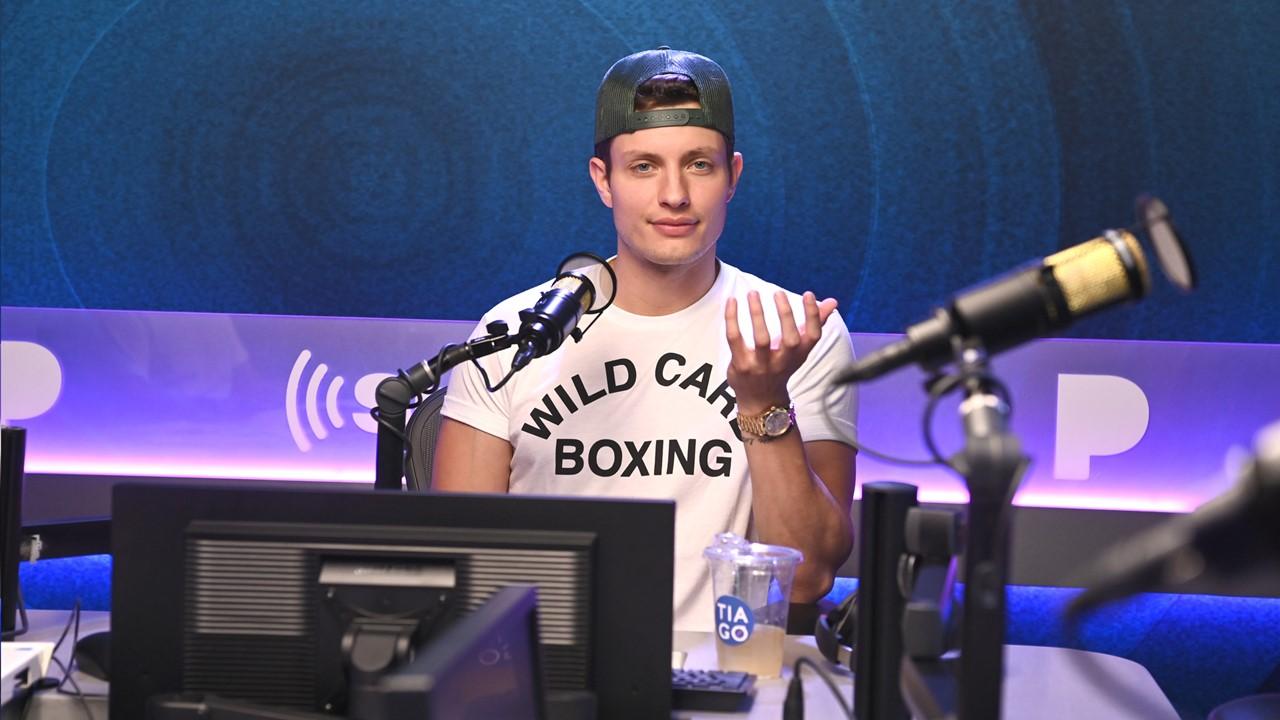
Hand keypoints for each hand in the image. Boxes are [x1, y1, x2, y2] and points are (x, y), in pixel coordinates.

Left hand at [724, 290, 837, 413]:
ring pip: (762, 339)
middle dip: (786, 314)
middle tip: (778, 292)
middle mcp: (783, 362)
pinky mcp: (741, 365)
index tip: (808, 294)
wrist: (761, 401)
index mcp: (800, 355)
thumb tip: (832, 301)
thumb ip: (814, 324)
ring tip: (753, 293)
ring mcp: (761, 366)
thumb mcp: (799, 350)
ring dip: (757, 314)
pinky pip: (735, 339)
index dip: (813, 315)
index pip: (813, 336)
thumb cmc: (781, 368)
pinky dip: (732, 319)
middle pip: (790, 339)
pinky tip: (732, 301)